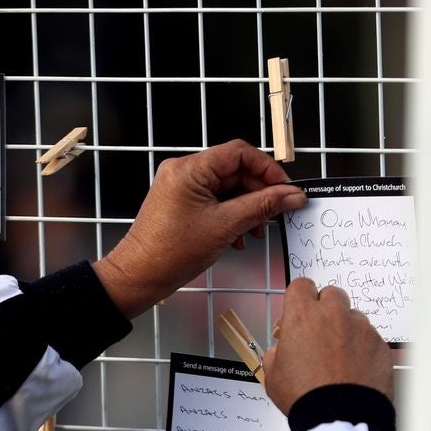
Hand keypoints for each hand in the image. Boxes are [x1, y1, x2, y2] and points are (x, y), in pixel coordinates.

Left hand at [92, 140, 308, 318]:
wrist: (139, 276)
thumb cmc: (169, 253)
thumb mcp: (225, 227)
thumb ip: (262, 207)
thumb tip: (292, 195)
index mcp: (190, 168)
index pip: (240, 153)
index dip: (267, 170)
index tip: (285, 190)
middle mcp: (183, 171)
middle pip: (235, 170)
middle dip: (258, 194)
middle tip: (275, 214)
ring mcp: (181, 187)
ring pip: (228, 187)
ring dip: (247, 208)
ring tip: (255, 231)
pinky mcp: (182, 202)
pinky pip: (216, 200)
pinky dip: (232, 215)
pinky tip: (239, 237)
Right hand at [263, 280, 393, 413]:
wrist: (340, 416)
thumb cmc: (306, 396)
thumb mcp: (273, 375)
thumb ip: (276, 354)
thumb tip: (280, 352)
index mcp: (303, 317)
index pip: (301, 286)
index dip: (299, 298)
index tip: (300, 309)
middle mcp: (333, 315)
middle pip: (331, 294)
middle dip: (326, 309)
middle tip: (320, 332)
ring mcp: (360, 328)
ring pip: (353, 317)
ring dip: (346, 330)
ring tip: (339, 358)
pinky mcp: (379, 344)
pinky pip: (370, 338)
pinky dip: (363, 349)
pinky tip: (354, 370)